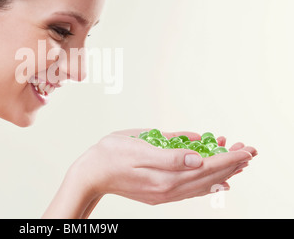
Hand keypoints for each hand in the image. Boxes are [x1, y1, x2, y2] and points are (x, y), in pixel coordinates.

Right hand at [72, 128, 256, 205]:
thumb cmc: (110, 154)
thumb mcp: (137, 146)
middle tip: (249, 153)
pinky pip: (190, 190)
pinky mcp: (158, 194)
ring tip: (238, 165)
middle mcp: (168, 189)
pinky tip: (215, 183)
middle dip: (230, 164)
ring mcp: (164, 194)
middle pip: (207, 177)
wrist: (90, 174)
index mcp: (165, 175)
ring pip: (201, 185)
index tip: (246, 150)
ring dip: (221, 173)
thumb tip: (199, 156)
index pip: (206, 166)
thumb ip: (169, 154)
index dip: (227, 157)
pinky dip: (207, 184)